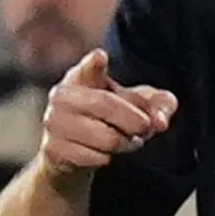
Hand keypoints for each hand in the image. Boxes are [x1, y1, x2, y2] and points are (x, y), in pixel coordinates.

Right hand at [39, 49, 177, 178]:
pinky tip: (106, 154)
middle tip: (146, 128)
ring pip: (106, 137)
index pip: (88, 68)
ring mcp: (54, 122)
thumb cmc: (111, 119)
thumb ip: (160, 104)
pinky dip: (109, 158)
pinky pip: (96, 157)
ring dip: (126, 143)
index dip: (93, 63)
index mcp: (83, 76)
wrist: (72, 152)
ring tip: (127, 141)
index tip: (100, 57)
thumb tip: (161, 122)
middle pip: (105, 104)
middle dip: (135, 120)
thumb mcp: (138, 105)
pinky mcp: (53, 149)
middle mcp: (63, 95)